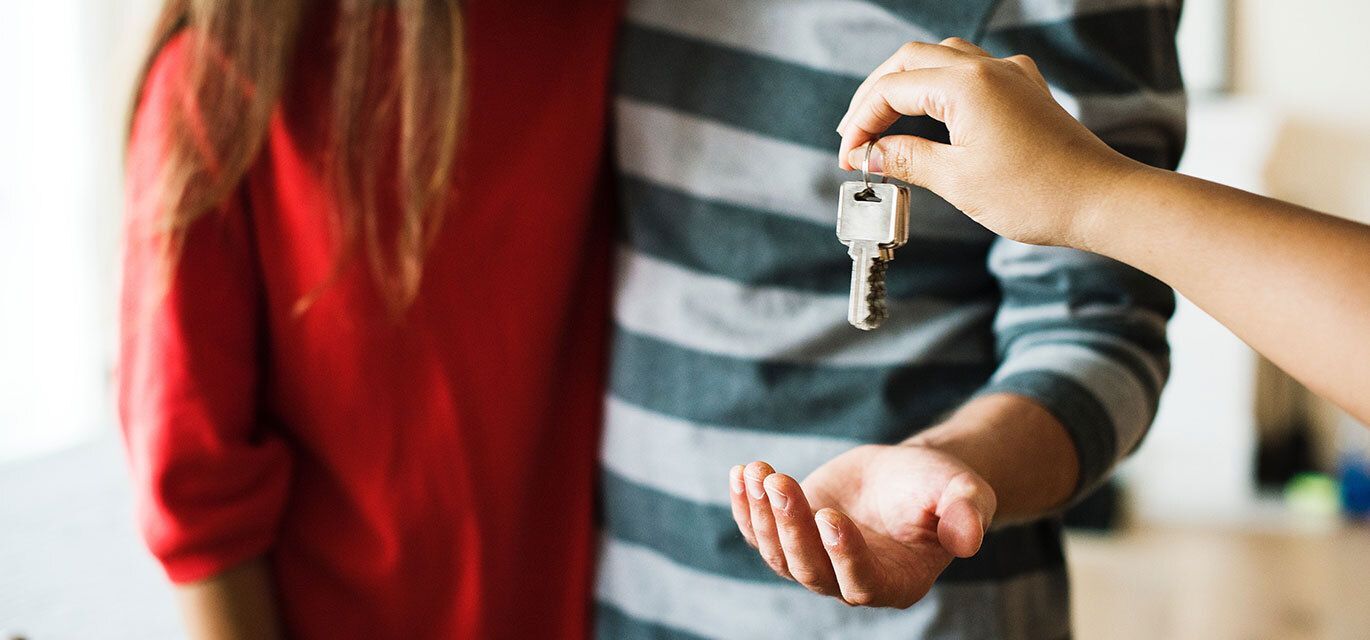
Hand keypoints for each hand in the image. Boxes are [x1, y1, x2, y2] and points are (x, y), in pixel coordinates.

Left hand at [729, 444, 995, 607]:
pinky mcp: (792, 536)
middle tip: (780, 481)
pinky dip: (745, 506)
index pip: (861, 582)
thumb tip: (970, 539)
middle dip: (791, 526)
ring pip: (778, 553)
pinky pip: (758, 532)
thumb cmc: (941, 488)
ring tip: (757, 472)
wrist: (909, 474)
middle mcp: (850, 581)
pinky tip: (741, 473)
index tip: (829, 514)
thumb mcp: (964, 493)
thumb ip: (967, 514)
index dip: (842, 554)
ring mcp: (816, 561)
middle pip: (810, 569)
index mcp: (896, 582)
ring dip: (762, 514)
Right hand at [834, 38, 1142, 247]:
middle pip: (910, 61)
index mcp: (966, 85)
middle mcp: (988, 69)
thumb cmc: (1036, 194)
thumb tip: (872, 153)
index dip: (862, 123)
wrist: (1102, 200)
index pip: (892, 89)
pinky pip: (973, 71)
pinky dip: (941, 87)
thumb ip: (908, 159)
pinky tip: (936, 114)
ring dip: (907, 85)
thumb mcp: (958, 181)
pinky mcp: (1026, 91)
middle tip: (855, 136)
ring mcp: (1011, 76)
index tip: (849, 159)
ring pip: (942, 59)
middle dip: (876, 96)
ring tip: (885, 122)